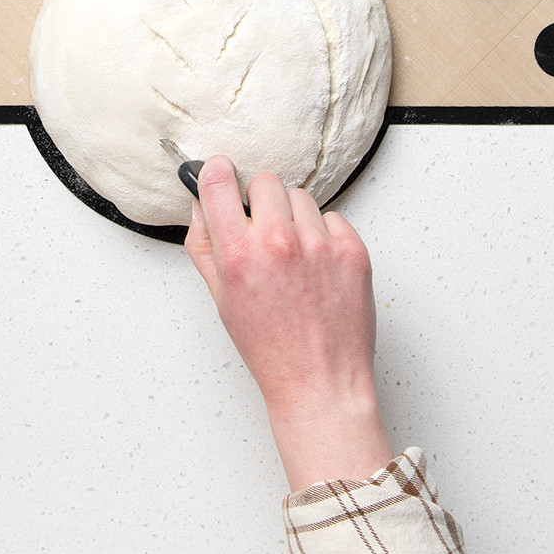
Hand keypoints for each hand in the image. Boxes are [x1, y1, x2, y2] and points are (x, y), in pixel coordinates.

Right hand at [185, 155, 393, 490]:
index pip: (220, 180)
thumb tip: (201, 203)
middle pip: (266, 180)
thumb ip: (204, 244)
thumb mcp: (221, 296)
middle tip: (263, 229)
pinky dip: (324, 235)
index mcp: (238, 254)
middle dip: (260, 200)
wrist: (320, 381)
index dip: (218, 171)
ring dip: (294, 217)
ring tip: (293, 255)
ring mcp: (319, 244)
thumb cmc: (269, 346)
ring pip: (301, 197)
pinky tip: (318, 266)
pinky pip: (333, 218)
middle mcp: (279, 241)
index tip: (222, 173)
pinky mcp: (352, 250)